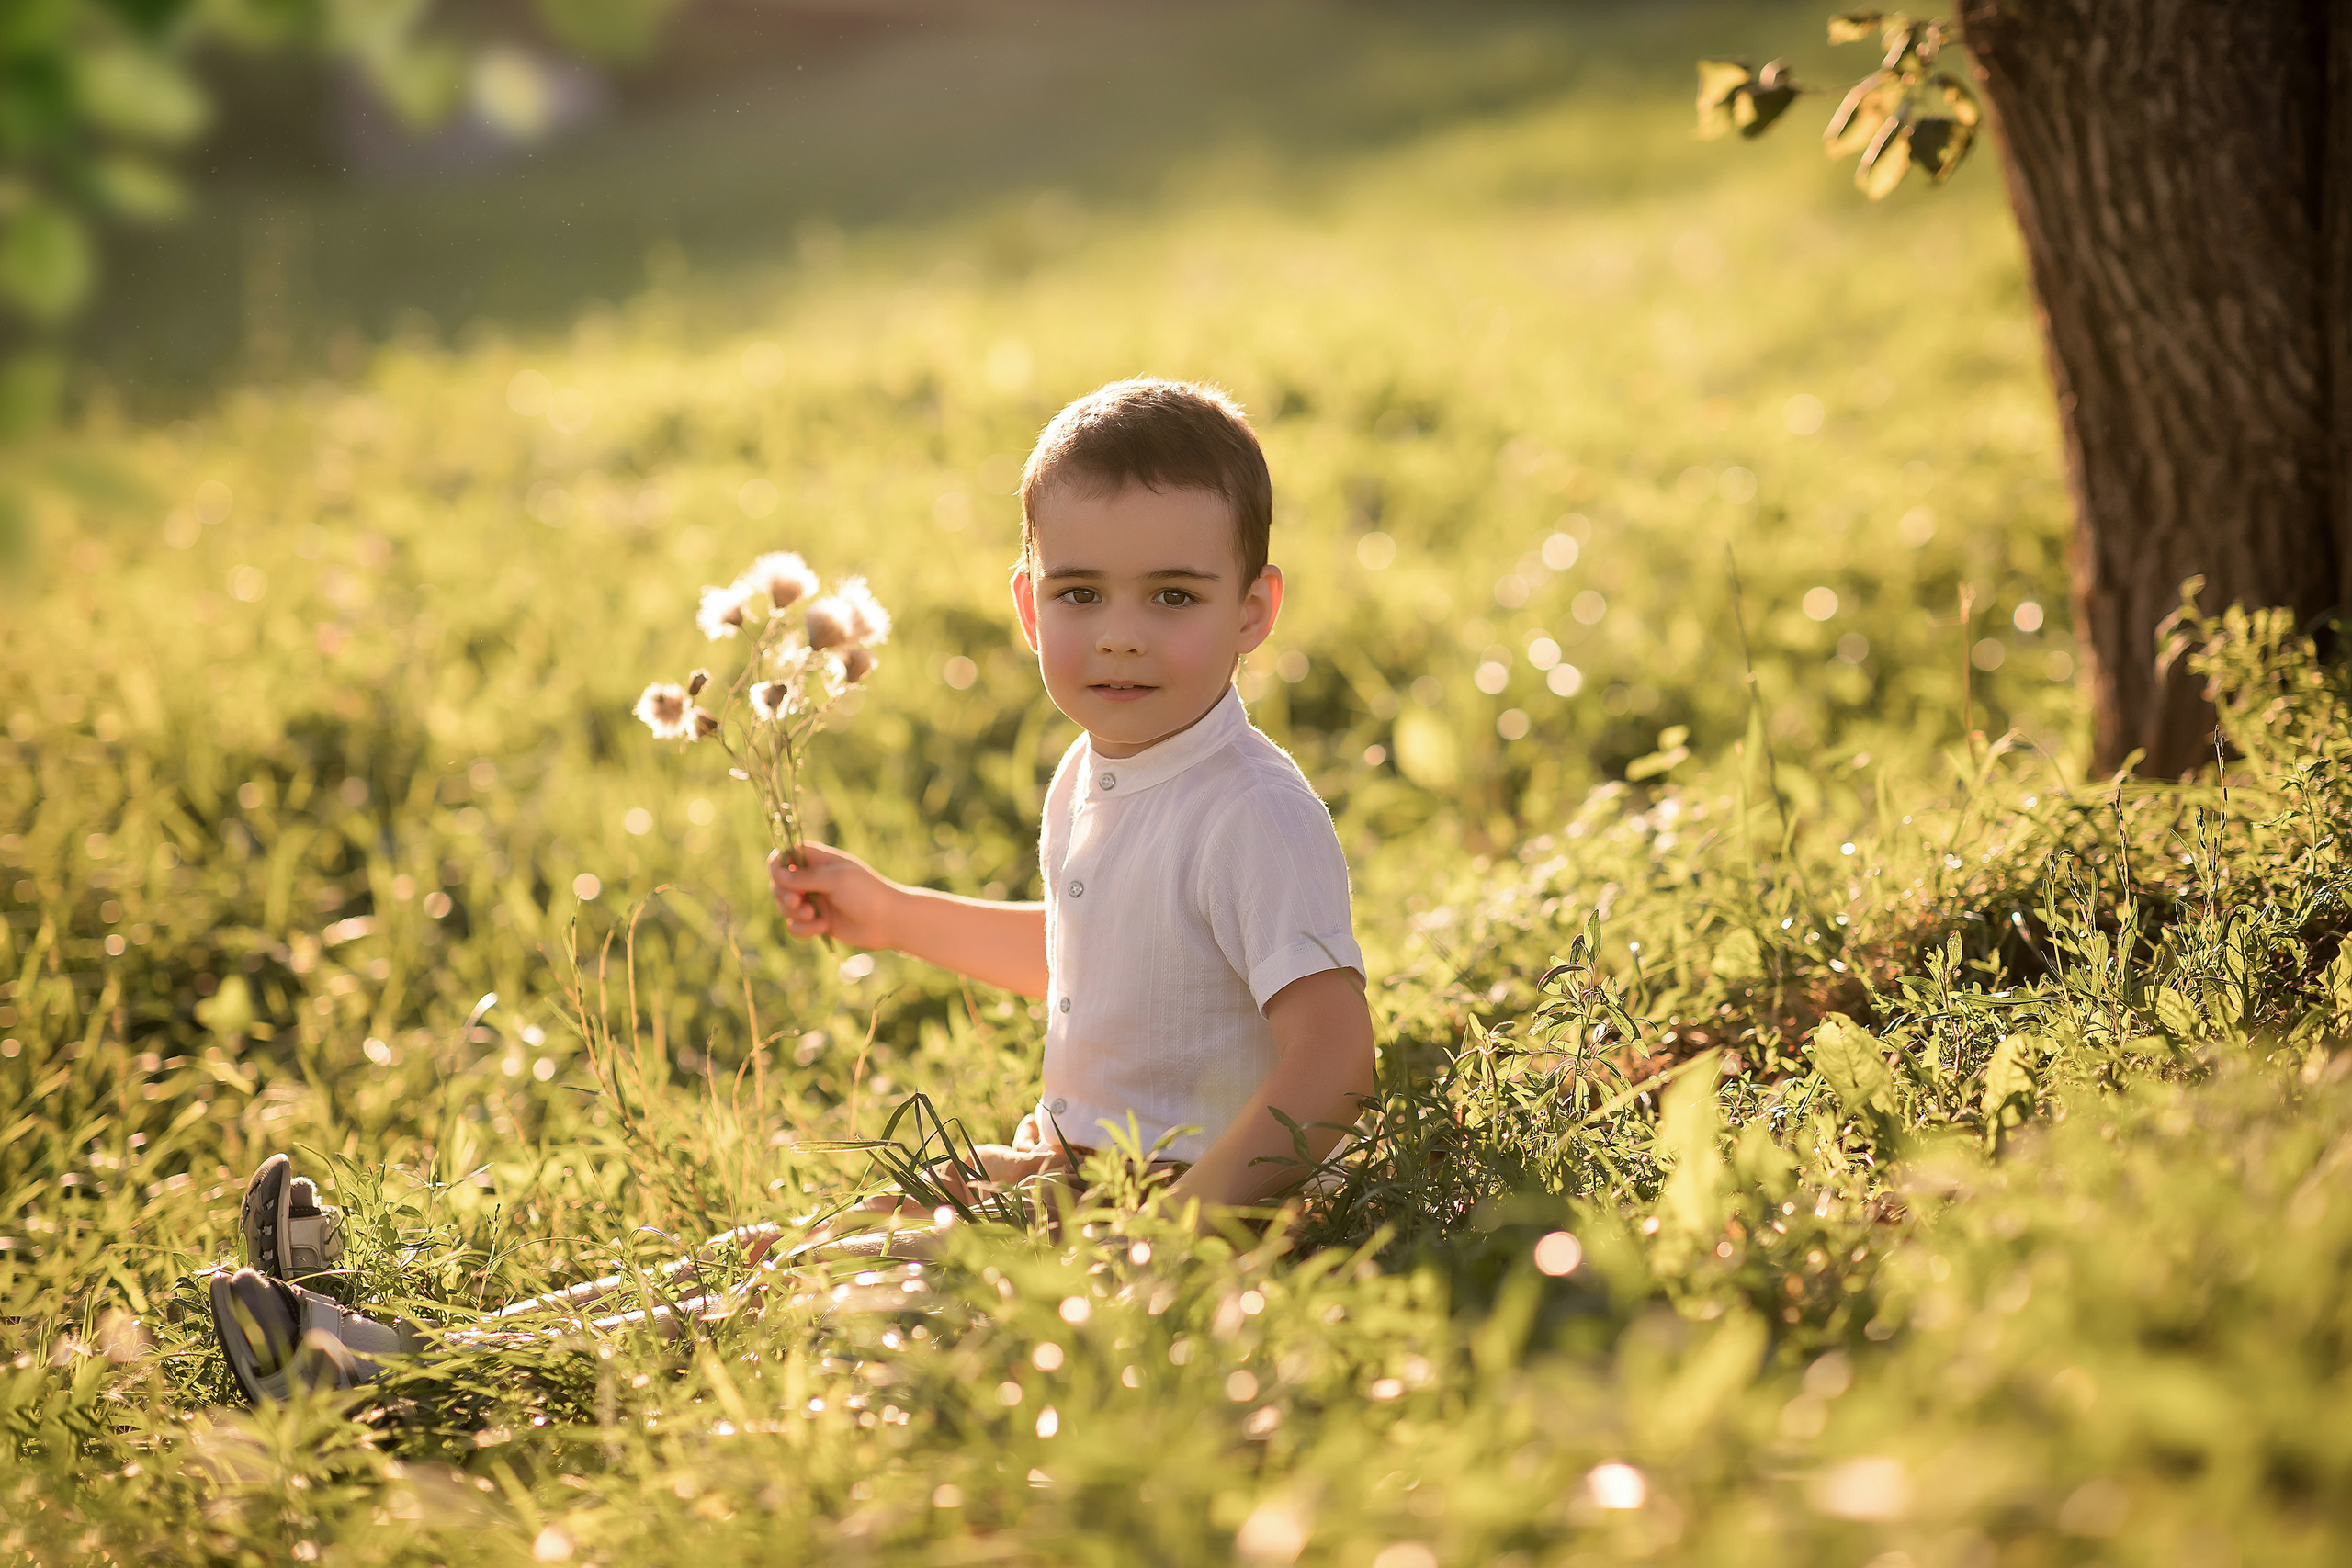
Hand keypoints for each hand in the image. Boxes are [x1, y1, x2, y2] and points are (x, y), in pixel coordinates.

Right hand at [769, 843, 903, 948]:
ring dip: (794, 913)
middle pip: (780, 883)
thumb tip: (777, 875)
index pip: (787, 854)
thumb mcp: (836, 880)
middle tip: (797, 902)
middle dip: (783, 894)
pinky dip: (804, 929)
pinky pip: (796, 926)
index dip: (777, 864)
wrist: (889, 921)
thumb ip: (805, 877)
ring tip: (813, 916)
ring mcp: (816, 901)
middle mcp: (815, 879)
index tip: (778, 876)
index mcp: (820, 861)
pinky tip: (822, 928)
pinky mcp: (818, 921)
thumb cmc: (867, 893)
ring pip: (785, 906)